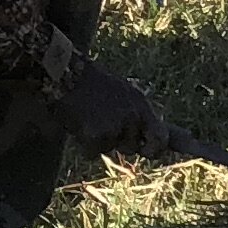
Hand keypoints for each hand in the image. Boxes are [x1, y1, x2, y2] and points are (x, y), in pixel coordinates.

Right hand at [57, 51, 176, 161]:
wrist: (66, 74)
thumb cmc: (93, 83)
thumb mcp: (124, 93)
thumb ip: (137, 114)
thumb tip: (148, 143)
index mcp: (141, 105)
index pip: (161, 137)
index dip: (156, 150)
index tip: (148, 153)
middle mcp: (132, 117)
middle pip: (131, 147)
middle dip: (117, 141)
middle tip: (101, 120)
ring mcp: (115, 127)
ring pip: (109, 149)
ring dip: (99, 140)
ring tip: (88, 117)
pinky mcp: (96, 136)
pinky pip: (92, 152)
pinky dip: (83, 144)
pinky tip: (78, 124)